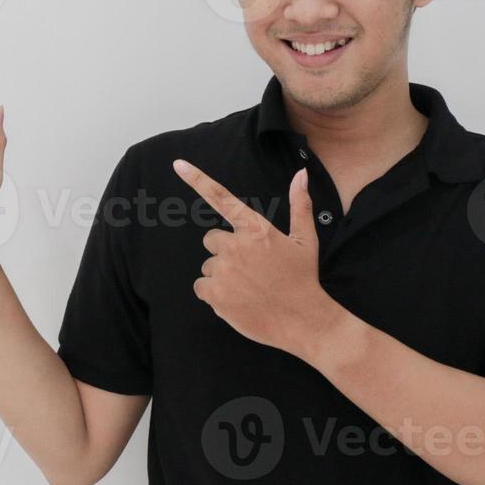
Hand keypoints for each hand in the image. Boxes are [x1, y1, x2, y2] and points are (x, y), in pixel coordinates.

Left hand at [173, 159, 336, 358]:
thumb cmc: (303, 278)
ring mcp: (224, 269)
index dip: (197, 179)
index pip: (222, 198)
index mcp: (256, 228)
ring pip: (208, 267)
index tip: (178, 164)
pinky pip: (201, 287)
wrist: (302, 320)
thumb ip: (299, 205)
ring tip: (248, 288)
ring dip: (221, 276)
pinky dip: (214, 294)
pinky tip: (236, 300)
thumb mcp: (305, 240)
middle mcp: (236, 245)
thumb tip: (301, 173)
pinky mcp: (215, 293)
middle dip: (225, 253)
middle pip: (212, 240)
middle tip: (249, 269)